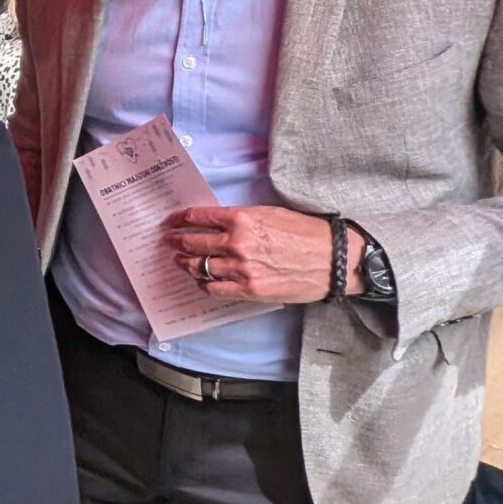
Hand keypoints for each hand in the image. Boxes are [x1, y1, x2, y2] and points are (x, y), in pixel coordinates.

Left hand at [163, 205, 358, 303]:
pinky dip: (203, 283)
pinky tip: (201, 279)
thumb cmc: (307, 233)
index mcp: (243, 219)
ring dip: (186, 263)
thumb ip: (242, 218)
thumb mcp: (271, 214)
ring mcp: (241, 269)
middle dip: (176, 241)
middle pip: (192, 242)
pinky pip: (214, 288)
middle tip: (168, 240)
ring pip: (200, 267)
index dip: (180, 219)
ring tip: (180, 260)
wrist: (334, 260)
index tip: (171, 220)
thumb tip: (216, 222)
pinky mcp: (249, 290)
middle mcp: (237, 243)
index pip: (198, 217)